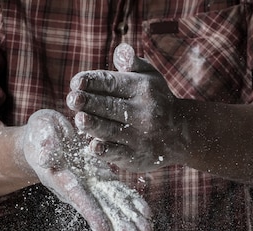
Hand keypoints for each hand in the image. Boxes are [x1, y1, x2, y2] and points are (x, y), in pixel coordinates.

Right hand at [21, 109, 152, 230]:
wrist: (44, 136)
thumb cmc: (39, 133)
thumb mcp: (40, 132)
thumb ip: (44, 144)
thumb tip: (46, 155)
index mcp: (62, 178)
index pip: (78, 198)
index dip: (92, 214)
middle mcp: (78, 187)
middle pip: (100, 208)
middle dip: (118, 224)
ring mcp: (90, 183)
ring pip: (113, 203)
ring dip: (130, 218)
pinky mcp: (100, 176)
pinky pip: (118, 191)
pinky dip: (132, 202)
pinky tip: (146, 213)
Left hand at [66, 43, 187, 171]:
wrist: (181, 134)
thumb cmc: (156, 99)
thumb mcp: (149, 76)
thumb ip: (132, 62)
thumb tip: (120, 50)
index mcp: (142, 88)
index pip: (112, 83)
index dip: (92, 82)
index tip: (76, 82)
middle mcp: (142, 112)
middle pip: (110, 106)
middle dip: (89, 102)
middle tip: (72, 99)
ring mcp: (139, 136)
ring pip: (111, 130)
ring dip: (94, 125)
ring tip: (79, 119)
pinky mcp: (135, 157)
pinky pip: (118, 153)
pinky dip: (105, 150)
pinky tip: (93, 146)